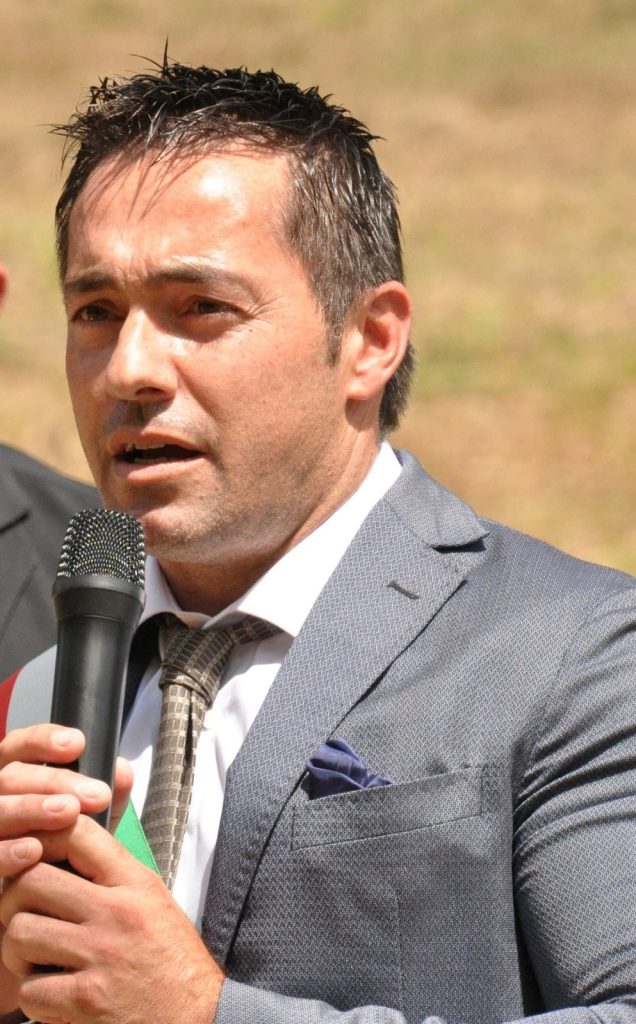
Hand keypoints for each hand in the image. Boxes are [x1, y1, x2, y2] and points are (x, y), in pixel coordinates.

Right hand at [0, 723, 132, 865]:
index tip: (78, 744)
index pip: (20, 746)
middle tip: (96, 794)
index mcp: (15, 780)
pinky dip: (5, 852)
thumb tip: (122, 770)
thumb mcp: (89, 822)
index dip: (44, 740)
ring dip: (31, 809)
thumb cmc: (64, 853)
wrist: (44, 904)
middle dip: (53, 781)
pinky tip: (33, 852)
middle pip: (11, 776)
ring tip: (69, 814)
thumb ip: (106, 795)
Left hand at [0, 814, 224, 1023]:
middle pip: (31, 881)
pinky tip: (53, 996)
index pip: (77, 833)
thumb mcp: (153, 901)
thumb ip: (113, 876)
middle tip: (22, 915)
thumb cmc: (173, 961)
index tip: (34, 855)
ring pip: (21, 933)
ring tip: (34, 958)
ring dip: (17, 951)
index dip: (43, 838)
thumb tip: (65, 854)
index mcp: (134, 882)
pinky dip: (34, 997)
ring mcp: (100, 954)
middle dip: (13, 899)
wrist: (199, 1016)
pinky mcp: (87, 1000)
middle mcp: (116, 911)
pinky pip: (30, 990)